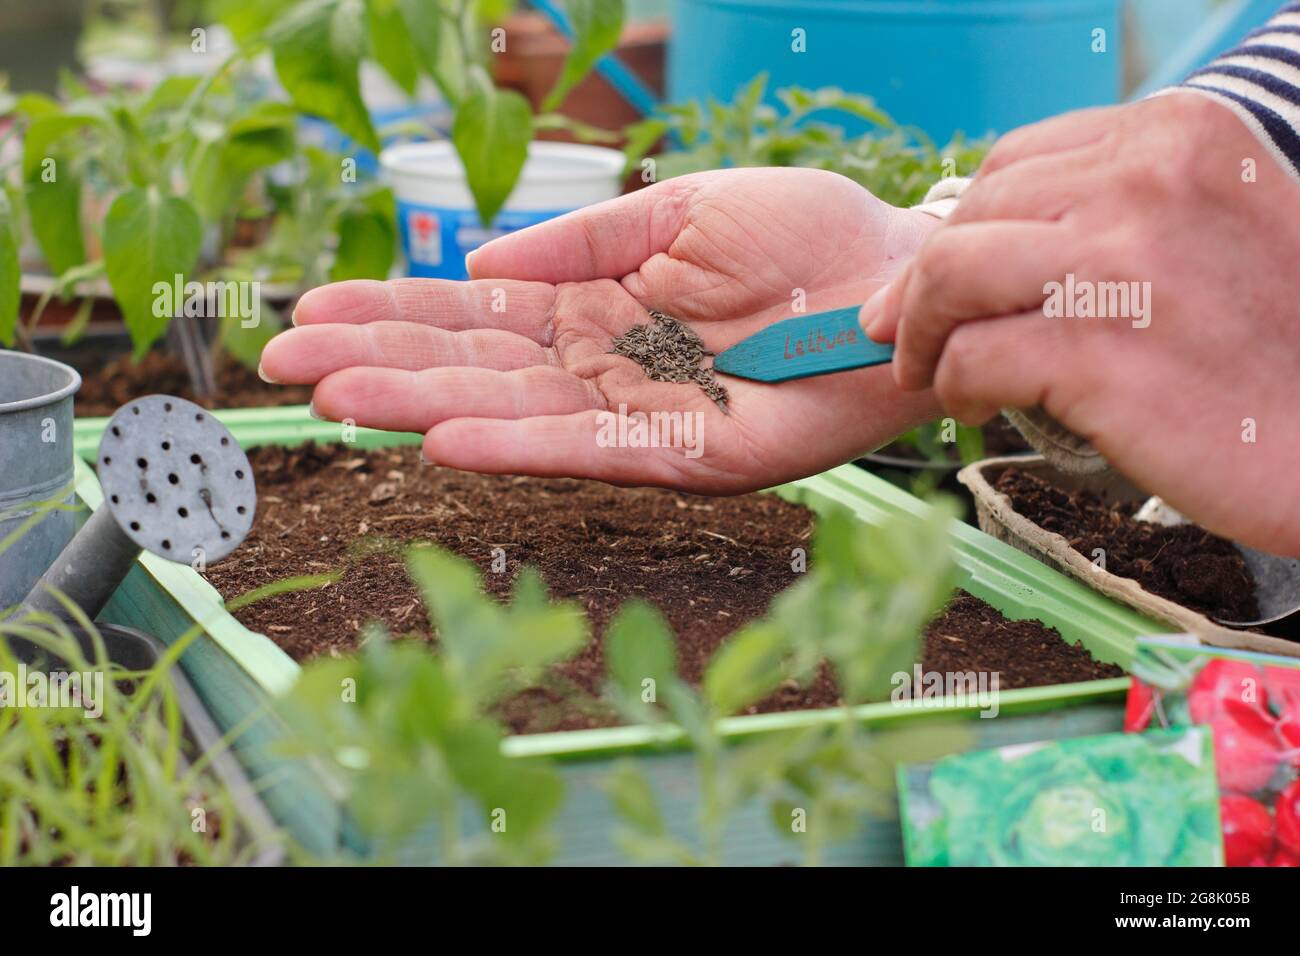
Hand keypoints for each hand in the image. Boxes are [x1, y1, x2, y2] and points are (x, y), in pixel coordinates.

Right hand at [259, 168, 940, 493]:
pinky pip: (590, 453)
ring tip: (337, 399)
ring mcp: (639, 418)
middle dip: (377, 363)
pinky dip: (518, 449)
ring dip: (421, 405)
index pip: (473, 316)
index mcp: (596, 309)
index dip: (391, 313)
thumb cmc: (802, 238)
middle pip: (472, 369)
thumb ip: (578, 243)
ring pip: (512, 415)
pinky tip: (444, 440)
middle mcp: (603, 370)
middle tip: (284, 367)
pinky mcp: (687, 459)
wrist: (896, 277)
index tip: (307, 312)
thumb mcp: (676, 212)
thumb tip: (477, 264)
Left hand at [861, 94, 1299, 554]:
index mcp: (1178, 135)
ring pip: (950, 274)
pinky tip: (974, 407)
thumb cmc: (1283, 348)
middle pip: (972, 214)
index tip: (934, 276)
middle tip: (902, 334)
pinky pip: (971, 357)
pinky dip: (953, 386)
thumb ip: (1115, 213)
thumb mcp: (1216, 230)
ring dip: (921, 331)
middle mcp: (1147, 179)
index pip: (1018, 162)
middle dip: (922, 280)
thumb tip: (980, 236)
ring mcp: (1120, 263)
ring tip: (926, 372)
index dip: (960, 224)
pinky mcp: (1098, 352)